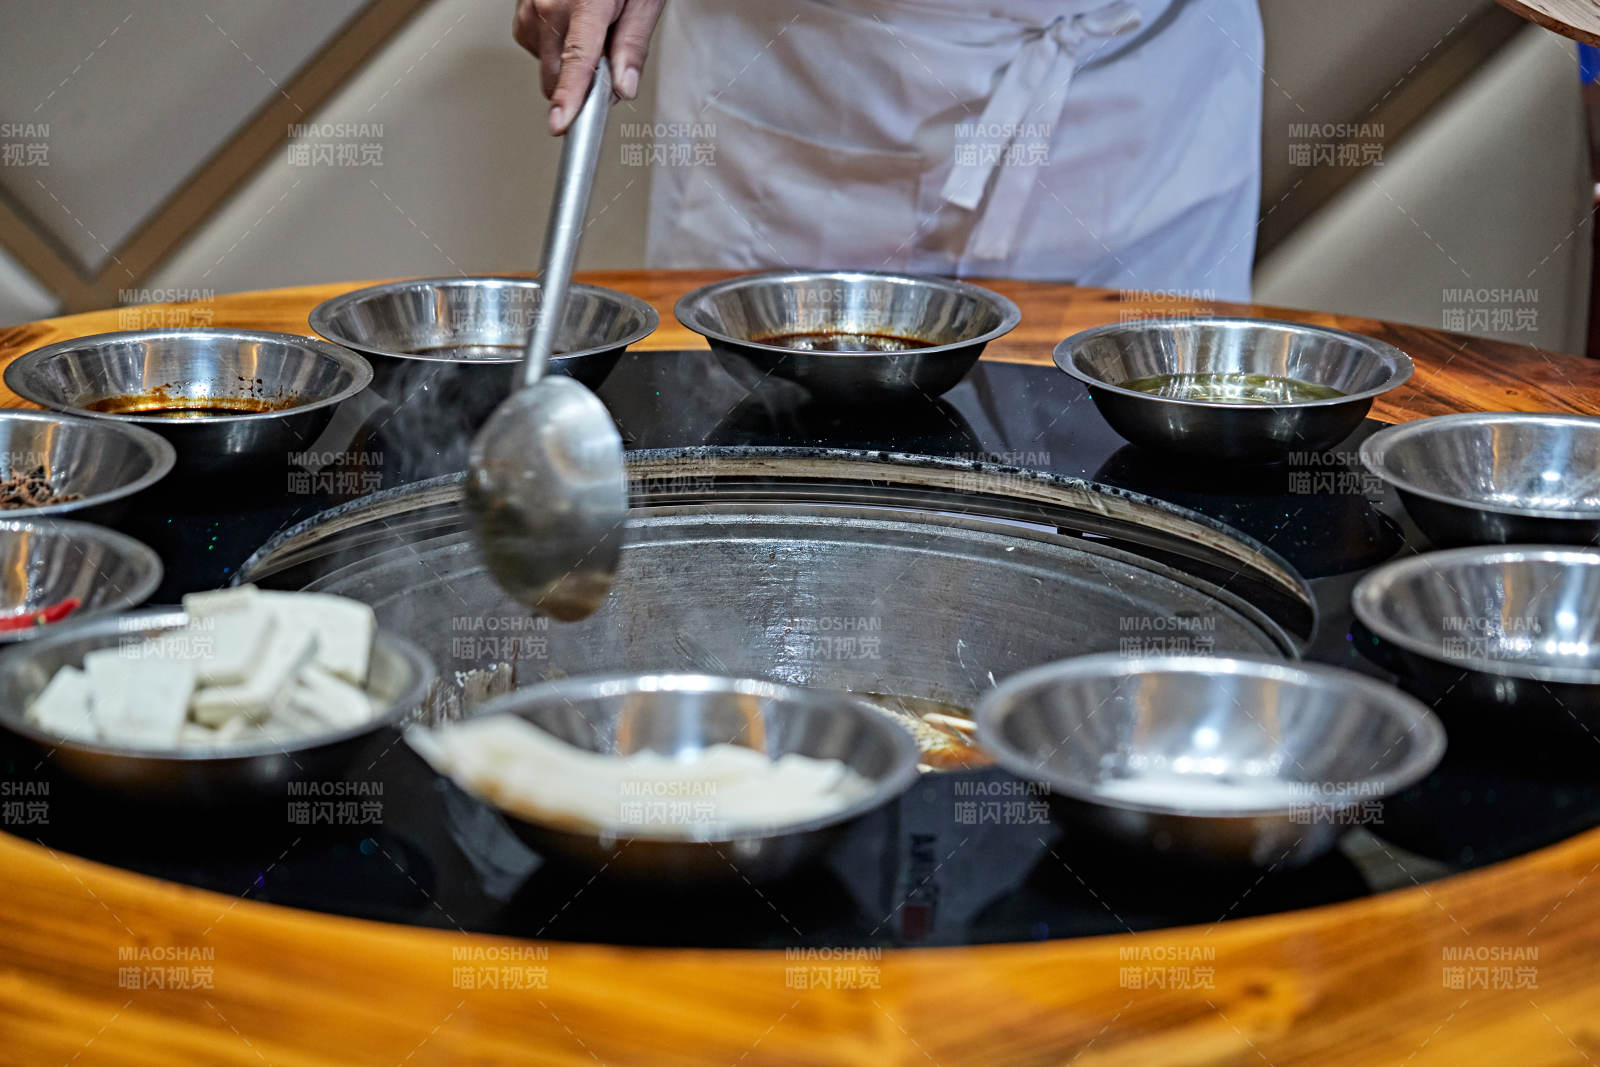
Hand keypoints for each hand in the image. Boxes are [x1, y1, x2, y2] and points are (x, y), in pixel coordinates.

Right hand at [514, 0, 665, 134]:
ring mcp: (529, 7)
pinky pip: (535, 46)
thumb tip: (624, 86)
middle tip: (609, 57)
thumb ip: (633, 45)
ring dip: (569, 61)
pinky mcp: (521, 10)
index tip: (561, 123)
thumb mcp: (644, 0)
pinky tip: (571, 25)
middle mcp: (549, 5)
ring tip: (592, 30)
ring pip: (547, 65)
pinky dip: (555, 45)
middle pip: (559, 75)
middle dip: (583, 82)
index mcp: (584, 4)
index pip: (576, 62)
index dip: (570, 98)